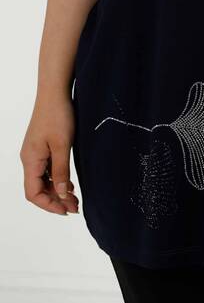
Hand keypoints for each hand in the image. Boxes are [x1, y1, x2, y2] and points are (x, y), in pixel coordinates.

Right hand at [20, 91, 79, 214]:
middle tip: (75, 207)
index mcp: (30, 160)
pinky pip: (46, 169)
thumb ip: (60, 171)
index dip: (49, 205)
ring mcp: (35, 152)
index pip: (33, 193)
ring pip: (43, 180)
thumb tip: (60, 194)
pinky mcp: (42, 145)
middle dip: (55, 200)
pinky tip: (69, 182)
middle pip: (38, 189)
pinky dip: (57, 178)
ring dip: (57, 190)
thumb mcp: (62, 145)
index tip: (66, 211)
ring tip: (74, 198)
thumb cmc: (58, 114)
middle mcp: (29, 158)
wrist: (55, 91)